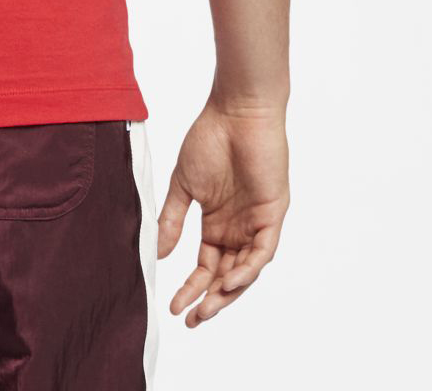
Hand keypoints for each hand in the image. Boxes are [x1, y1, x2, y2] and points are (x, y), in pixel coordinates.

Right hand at [157, 99, 288, 326]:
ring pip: (245, 270)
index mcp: (216, 223)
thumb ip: (172, 219)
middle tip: (191, 319)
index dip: (192, 287)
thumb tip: (159, 254)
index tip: (173, 307)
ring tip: (206, 308)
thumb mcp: (183, 184)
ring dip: (228, 293)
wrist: (235, 112)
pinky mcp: (272, 215)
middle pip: (226, 276)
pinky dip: (247, 269)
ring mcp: (256, 223)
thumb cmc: (209, 139)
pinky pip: (262, 251)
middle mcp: (237, 229)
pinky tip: (229, 282)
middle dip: (209, 300)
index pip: (206, 266)